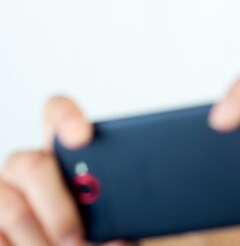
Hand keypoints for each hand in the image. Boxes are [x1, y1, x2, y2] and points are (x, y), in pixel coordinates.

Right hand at [0, 96, 128, 245]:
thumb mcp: (119, 215)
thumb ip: (119, 203)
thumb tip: (121, 220)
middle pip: (33, 165)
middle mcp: (27, 166)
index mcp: (63, 151)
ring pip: (14, 210)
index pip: (56, 112)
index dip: (66, 117)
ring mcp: (4, 193)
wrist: (92, 245)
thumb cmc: (107, 232)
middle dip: (58, 207)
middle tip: (78, 238)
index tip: (83, 136)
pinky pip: (0, 239)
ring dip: (42, 241)